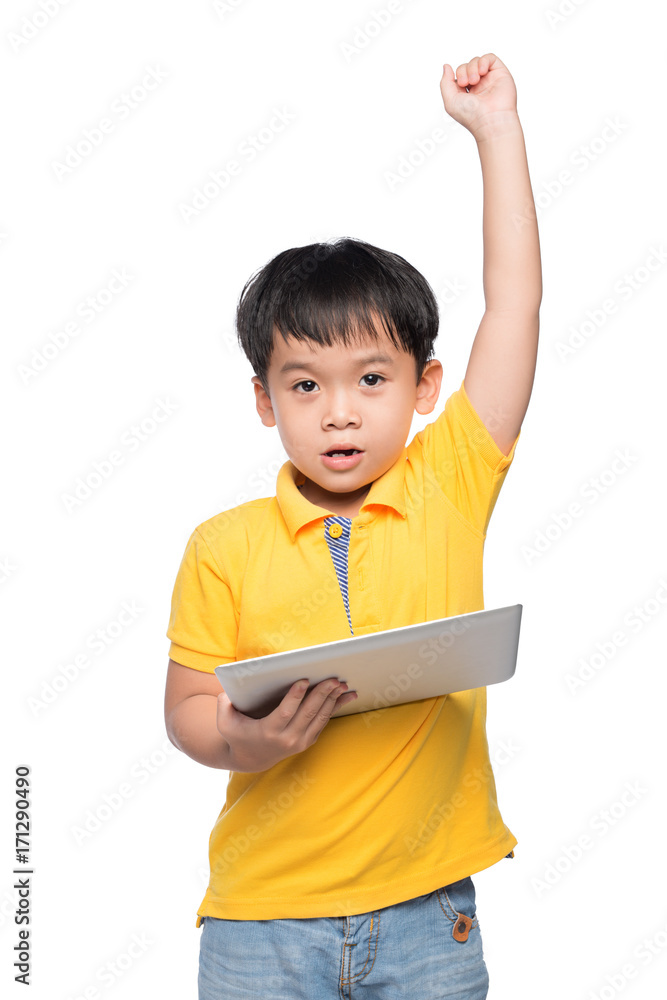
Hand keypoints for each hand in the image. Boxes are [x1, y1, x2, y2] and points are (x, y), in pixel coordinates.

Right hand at [216, 677, 357, 771]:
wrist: (251, 757)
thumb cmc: (237, 733)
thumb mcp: (224, 721)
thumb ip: (223, 706)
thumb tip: (227, 693)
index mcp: (268, 732)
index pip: (285, 713)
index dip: (295, 696)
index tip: (304, 680)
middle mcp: (287, 740)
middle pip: (308, 714)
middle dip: (322, 694)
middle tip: (333, 678)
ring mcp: (299, 742)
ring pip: (319, 718)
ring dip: (333, 700)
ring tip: (343, 684)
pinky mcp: (307, 741)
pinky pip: (323, 722)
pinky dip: (335, 708)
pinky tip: (345, 696)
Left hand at [440, 53, 517, 138]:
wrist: (490, 119)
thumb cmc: (472, 116)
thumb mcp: (450, 101)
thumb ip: (445, 83)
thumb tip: (446, 66)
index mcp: (467, 94)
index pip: (459, 75)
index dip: (458, 75)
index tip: (461, 85)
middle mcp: (479, 86)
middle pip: (466, 66)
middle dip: (463, 71)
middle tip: (466, 83)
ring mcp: (490, 80)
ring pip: (477, 61)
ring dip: (472, 67)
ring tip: (475, 80)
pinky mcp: (500, 74)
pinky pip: (490, 58)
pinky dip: (484, 60)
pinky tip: (482, 71)